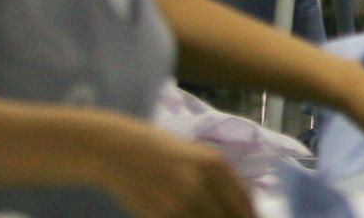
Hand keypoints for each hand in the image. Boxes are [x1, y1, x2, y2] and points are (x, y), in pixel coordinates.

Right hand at [88, 118, 253, 217]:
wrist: (118, 151)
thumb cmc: (163, 151)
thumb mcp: (201, 157)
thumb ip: (224, 181)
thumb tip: (244, 209)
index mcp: (216, 166)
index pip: (244, 205)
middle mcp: (201, 185)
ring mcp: (179, 204)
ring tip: (205, 216)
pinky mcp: (159, 215)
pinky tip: (188, 216)